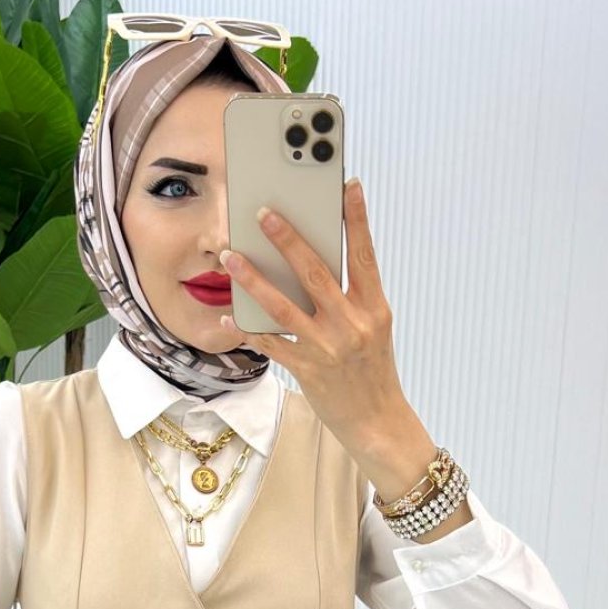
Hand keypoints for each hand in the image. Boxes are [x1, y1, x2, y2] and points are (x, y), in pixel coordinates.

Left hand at [219, 179, 407, 457]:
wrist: (378, 423)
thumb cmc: (372, 371)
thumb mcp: (373, 327)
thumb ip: (351, 297)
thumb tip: (315, 261)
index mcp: (374, 307)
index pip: (364, 255)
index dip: (357, 219)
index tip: (348, 185)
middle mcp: (352, 323)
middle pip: (316, 272)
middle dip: (288, 240)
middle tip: (263, 212)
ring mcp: (328, 347)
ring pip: (284, 305)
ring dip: (253, 279)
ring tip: (230, 257)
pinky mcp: (308, 370)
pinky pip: (272, 343)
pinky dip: (249, 329)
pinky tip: (229, 316)